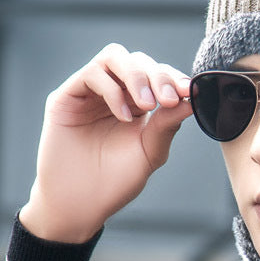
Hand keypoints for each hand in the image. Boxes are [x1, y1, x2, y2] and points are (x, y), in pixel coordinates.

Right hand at [19, 43, 192, 242]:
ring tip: (146, 105)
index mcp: (137, 105)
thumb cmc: (115, 181)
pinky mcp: (66, 96)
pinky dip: (112, 90)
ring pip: (115, 57)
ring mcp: (90, 93)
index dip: (174, 78)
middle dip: (158, 76)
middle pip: (139, 61)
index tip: (190, 91)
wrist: (81, 204)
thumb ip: (168, 123)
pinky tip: (123, 116)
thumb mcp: (151, 151)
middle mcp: (115, 93)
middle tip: (168, 99)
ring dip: (136, 76)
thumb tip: (193, 98)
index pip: (158, 76)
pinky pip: (92, 74)